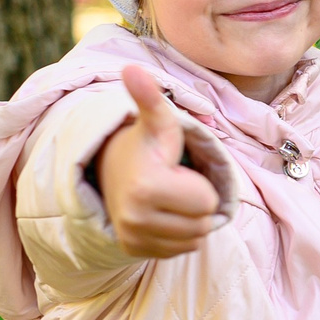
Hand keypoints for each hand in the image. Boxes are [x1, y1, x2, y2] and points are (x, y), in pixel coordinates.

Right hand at [97, 66, 222, 257]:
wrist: (111, 170)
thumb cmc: (146, 144)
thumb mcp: (157, 122)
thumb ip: (151, 98)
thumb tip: (132, 68)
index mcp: (145, 187)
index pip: (207, 203)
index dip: (200, 184)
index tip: (176, 171)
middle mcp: (134, 218)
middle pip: (203, 224)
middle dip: (198, 204)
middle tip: (174, 184)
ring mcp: (133, 238)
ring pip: (195, 239)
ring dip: (190, 219)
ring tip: (168, 198)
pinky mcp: (133, 250)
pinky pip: (181, 250)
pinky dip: (179, 234)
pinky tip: (161, 213)